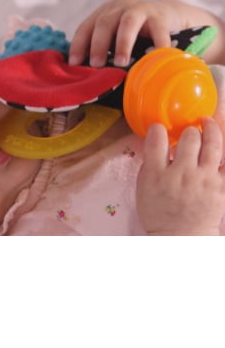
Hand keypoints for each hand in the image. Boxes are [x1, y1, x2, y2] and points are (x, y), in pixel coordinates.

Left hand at [69, 0, 224, 66]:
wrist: (170, 16)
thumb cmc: (135, 34)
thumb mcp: (115, 37)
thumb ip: (102, 50)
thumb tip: (82, 75)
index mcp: (103, 14)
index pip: (85, 28)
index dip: (78, 45)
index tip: (74, 64)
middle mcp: (119, 9)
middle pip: (104, 23)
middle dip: (98, 45)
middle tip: (96, 65)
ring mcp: (140, 10)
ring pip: (128, 23)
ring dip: (122, 43)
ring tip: (120, 63)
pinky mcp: (161, 16)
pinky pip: (158, 30)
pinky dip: (156, 44)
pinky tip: (153, 59)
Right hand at [136, 118, 224, 234]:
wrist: (180, 236)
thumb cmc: (159, 211)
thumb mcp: (143, 186)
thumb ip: (150, 162)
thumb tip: (156, 141)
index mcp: (157, 173)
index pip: (156, 139)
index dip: (158, 129)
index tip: (159, 128)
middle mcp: (182, 174)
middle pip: (189, 138)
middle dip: (189, 130)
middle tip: (189, 132)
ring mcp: (205, 180)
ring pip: (213, 144)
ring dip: (211, 129)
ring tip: (208, 124)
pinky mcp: (222, 187)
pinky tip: (222, 142)